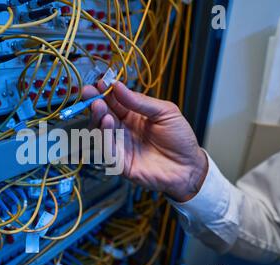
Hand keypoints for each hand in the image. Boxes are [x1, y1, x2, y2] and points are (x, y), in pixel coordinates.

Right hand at [82, 81, 207, 201]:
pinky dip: (104, 136)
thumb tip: (118, 86)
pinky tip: (107, 123)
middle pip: (103, 115)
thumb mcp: (165, 112)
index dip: (105, 92)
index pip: (114, 101)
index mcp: (133, 116)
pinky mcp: (120, 163)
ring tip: (99, 106)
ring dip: (97, 117)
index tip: (99, 82)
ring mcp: (120, 146)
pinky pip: (107, 150)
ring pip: (101, 131)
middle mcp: (123, 130)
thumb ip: (140, 101)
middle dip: (95, 102)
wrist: (189, 167)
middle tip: (90, 92)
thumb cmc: (180, 140)